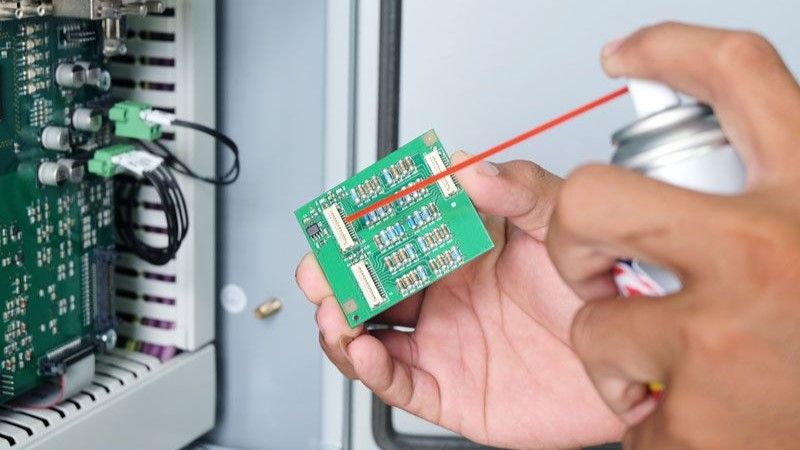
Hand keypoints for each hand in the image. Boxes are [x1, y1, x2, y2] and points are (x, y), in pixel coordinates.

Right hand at [297, 154, 623, 448]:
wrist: (634, 361)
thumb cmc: (602, 289)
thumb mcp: (561, 225)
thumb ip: (519, 189)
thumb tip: (467, 166)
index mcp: (460, 250)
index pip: (395, 233)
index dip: (361, 226)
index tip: (341, 219)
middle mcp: (444, 295)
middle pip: (369, 284)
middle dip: (335, 277)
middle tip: (321, 270)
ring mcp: (443, 342)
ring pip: (370, 333)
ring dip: (340, 322)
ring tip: (335, 311)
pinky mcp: (450, 390)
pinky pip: (399, 382)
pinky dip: (371, 369)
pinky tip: (362, 349)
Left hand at [547, 23, 799, 448]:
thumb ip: (752, 198)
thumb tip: (683, 166)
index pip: (738, 75)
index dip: (673, 48)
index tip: (627, 54)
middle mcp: (770, 251)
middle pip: (590, 197)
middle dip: (573, 236)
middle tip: (597, 263)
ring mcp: (726, 337)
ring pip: (592, 322)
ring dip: (617, 351)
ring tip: (680, 369)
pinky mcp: (695, 420)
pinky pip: (616, 400)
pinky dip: (643, 413)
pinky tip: (698, 416)